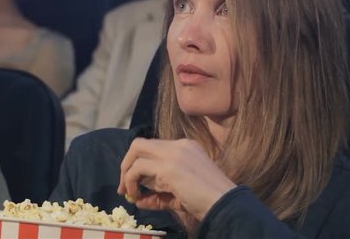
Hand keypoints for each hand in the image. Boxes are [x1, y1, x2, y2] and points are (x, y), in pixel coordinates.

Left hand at [117, 138, 235, 222]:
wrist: (225, 205)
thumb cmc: (208, 202)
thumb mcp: (180, 196)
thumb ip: (159, 196)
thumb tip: (138, 200)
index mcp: (186, 147)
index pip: (154, 148)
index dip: (139, 165)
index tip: (134, 185)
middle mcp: (179, 145)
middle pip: (140, 144)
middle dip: (127, 163)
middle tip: (124, 185)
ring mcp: (173, 153)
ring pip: (136, 150)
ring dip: (127, 173)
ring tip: (128, 192)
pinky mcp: (168, 166)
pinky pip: (138, 168)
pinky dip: (131, 181)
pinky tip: (136, 196)